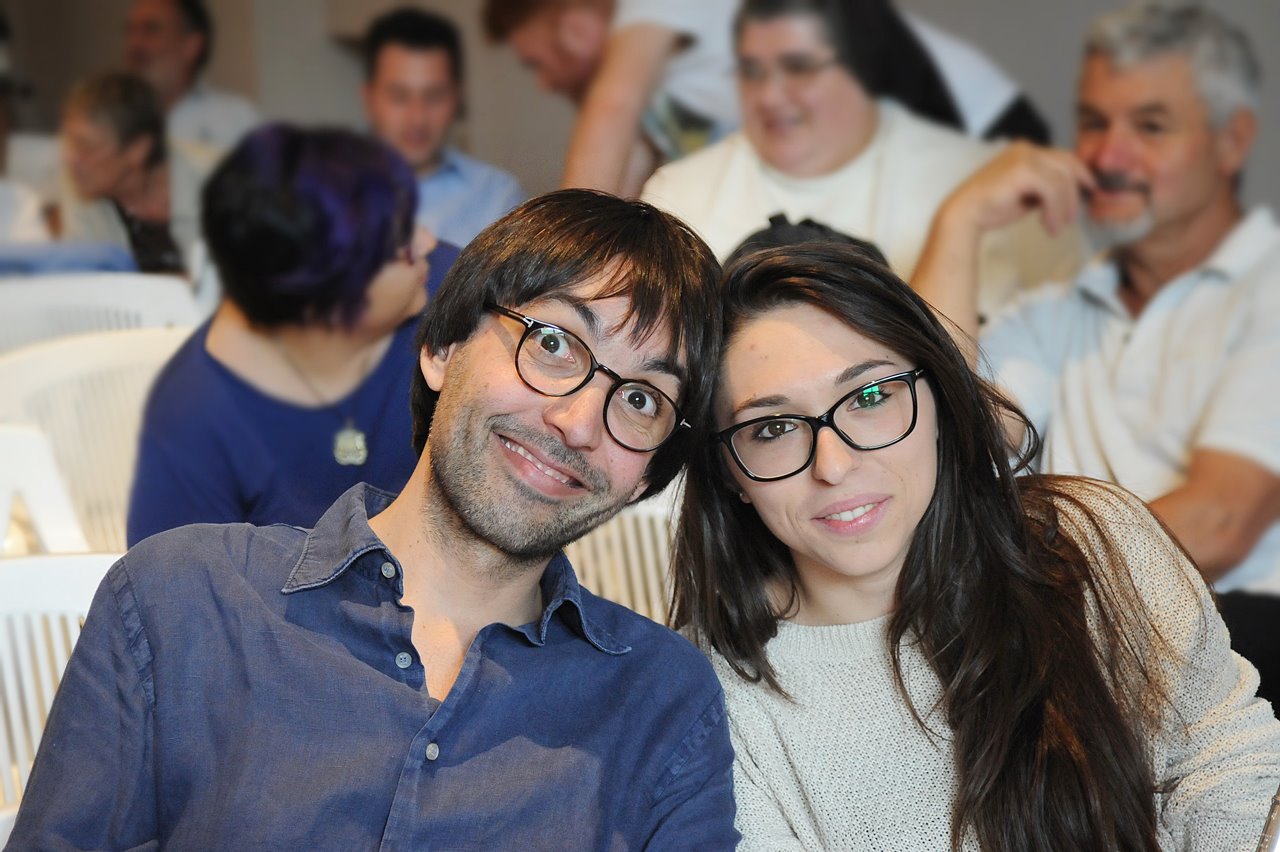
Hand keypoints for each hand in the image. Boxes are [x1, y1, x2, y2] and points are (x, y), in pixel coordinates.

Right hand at [943, 142, 1094, 236]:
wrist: (964, 215)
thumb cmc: (991, 207)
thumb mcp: (1026, 194)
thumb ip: (1045, 188)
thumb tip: (1070, 195)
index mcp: (1024, 150)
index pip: (1062, 157)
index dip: (1080, 173)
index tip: (1090, 189)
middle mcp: (1025, 148)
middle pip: (1067, 166)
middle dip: (1073, 195)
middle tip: (1071, 219)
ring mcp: (1023, 156)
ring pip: (1062, 179)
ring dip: (1063, 207)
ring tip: (1056, 227)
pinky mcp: (1022, 170)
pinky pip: (1052, 189)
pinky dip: (1055, 209)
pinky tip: (1048, 225)